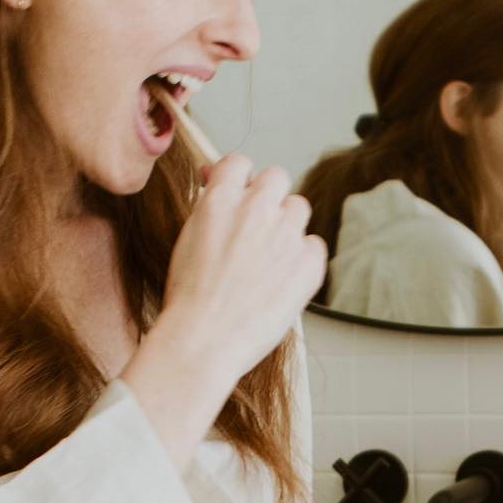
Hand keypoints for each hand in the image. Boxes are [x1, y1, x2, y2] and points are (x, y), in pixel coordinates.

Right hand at [157, 154, 325, 383]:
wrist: (204, 339)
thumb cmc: (189, 299)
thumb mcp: (187, 239)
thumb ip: (212, 211)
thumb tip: (223, 192)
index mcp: (220, 199)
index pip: (239, 162)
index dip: (239, 177)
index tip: (237, 191)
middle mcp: (256, 209)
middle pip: (277, 178)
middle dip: (268, 195)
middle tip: (258, 223)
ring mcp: (286, 234)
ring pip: (298, 208)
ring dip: (287, 225)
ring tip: (269, 257)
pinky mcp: (309, 263)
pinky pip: (315, 245)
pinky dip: (303, 258)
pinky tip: (284, 279)